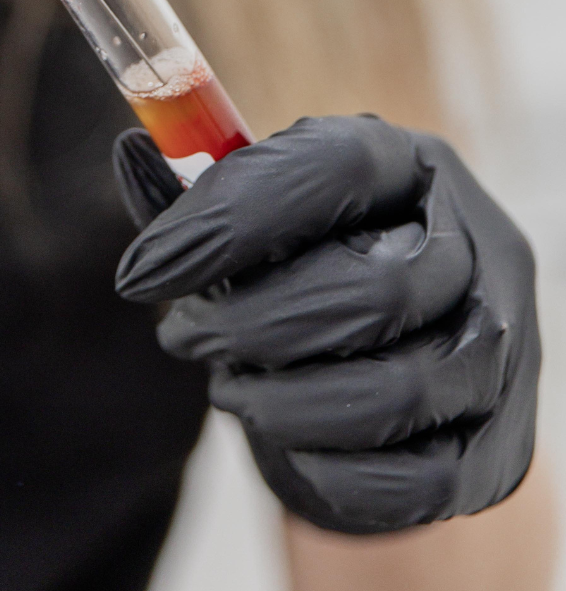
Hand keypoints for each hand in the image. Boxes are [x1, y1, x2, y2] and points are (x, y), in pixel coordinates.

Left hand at [113, 115, 539, 533]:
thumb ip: (195, 193)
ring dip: (282, 402)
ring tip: (229, 388)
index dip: (229, 218)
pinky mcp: (498, 447)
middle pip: (372, 290)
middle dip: (248, 325)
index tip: (142, 269)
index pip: (334, 167)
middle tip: (181, 335)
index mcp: (408, 164)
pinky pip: (413, 479)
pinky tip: (284, 438)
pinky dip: (326, 468)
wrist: (389, 365)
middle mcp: (476, 245)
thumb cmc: (307, 270)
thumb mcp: (258, 217)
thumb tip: (129, 148)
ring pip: (394, 392)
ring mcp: (500, 349)